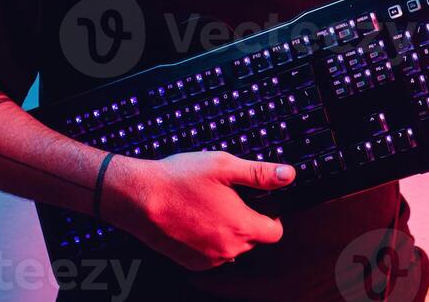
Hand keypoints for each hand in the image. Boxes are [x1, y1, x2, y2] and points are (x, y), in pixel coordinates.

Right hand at [103, 150, 295, 269]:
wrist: (140, 197)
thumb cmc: (180, 179)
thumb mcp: (224, 165)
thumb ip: (260, 173)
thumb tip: (288, 175)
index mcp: (241, 227)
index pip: (275, 232)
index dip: (272, 214)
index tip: (261, 201)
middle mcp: (228, 250)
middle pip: (254, 239)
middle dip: (247, 219)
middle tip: (229, 195)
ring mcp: (209, 259)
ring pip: (232, 246)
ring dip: (228, 229)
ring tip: (209, 203)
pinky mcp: (192, 263)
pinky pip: (213, 253)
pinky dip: (210, 238)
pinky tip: (196, 217)